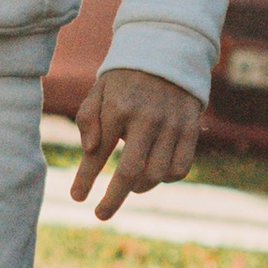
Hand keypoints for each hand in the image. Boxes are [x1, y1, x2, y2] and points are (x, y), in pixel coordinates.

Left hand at [71, 65, 202, 218]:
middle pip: (130, 173)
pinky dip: (167, 179)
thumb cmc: (125, 79)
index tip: (76, 197)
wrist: (167, 52)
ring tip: (130, 186)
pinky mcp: (190, 129)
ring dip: (140, 188)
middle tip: (101, 214)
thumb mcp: (99, 91)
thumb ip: (88, 119)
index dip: (85, 179)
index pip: (97, 153)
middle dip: (113, 199)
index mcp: (118, 109)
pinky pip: (181, 168)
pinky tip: (155, 174)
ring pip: (157, 175)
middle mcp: (146, 119)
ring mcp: (171, 125)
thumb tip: (90, 152)